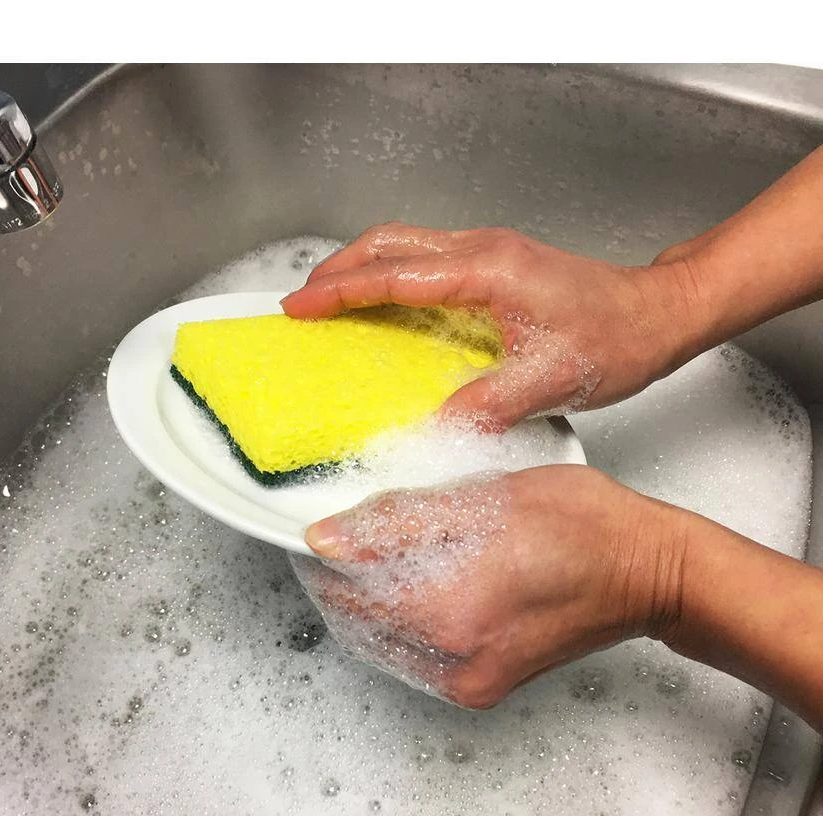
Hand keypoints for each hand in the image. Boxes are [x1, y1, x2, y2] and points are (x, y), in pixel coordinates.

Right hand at [281, 223, 704, 429]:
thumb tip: (433, 428)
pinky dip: (388, 278)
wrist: (658, 315)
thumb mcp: (551, 381)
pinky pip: (424, 263)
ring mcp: (487, 254)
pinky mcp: (494, 267)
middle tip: (301, 303)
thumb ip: (487, 405)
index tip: (299, 307)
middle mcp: (482, 251)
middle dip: (336, 269)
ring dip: (360, 269)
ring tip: (328, 302)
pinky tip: (381, 309)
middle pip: (387, 245)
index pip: (393, 276)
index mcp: (487, 271)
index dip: (339, 291)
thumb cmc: (617, 337)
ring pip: (403, 247)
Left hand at [290, 465, 685, 707]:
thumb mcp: (483, 500)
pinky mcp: (482, 687)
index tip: (325, 532)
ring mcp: (468, 682)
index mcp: (448, 615)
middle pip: (359, 621)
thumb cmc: (584, 526)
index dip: (325, 557)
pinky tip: (420, 586)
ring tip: (389, 557)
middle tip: (354, 538)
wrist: (648, 571)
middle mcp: (453, 664)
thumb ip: (396, 522)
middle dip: (344, 580)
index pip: (345, 591)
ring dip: (371, 601)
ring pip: (383, 641)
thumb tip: (328, 538)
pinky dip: (403, 622)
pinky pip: (415, 656)